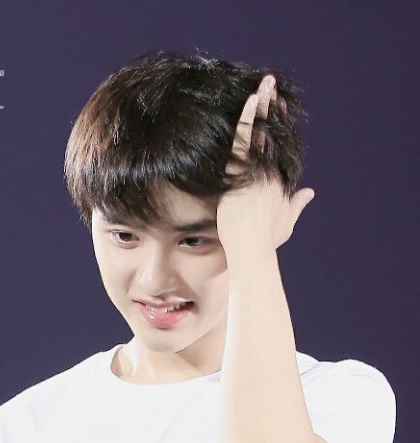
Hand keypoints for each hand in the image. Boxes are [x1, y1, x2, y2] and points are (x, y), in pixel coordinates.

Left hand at [216, 75, 314, 254]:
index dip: (280, 126)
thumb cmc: (265, 241)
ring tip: (265, 83)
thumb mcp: (286, 223)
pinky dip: (249, 118)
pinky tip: (252, 100)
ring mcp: (259, 169)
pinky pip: (245, 138)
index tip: (280, 108)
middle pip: (273, 133)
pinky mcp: (243, 171)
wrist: (252, 247)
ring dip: (263, 104)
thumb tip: (310, 192)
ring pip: (262, 131)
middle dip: (273, 107)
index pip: (280, 147)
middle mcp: (272, 171)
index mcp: (280, 181)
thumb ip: (298, 206)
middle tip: (272, 84)